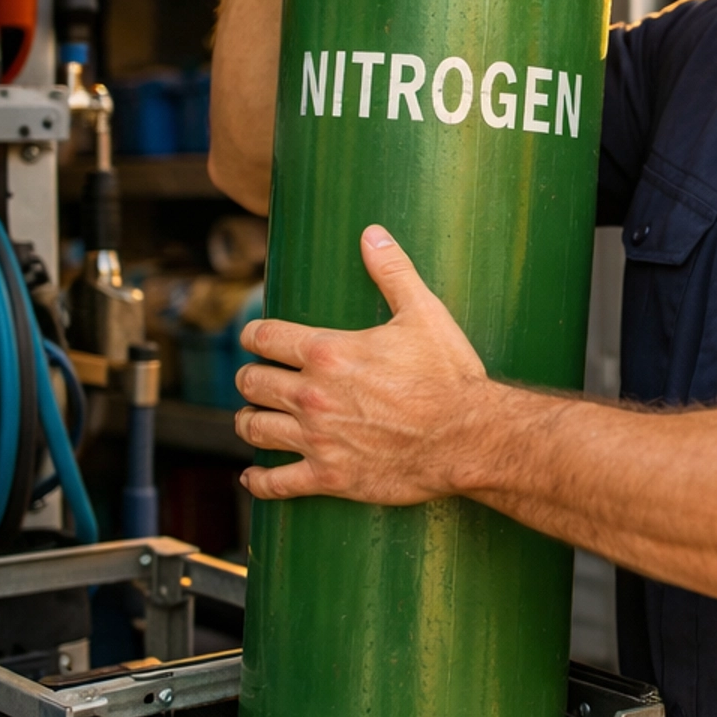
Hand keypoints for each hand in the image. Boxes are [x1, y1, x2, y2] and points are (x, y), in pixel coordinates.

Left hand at [234, 227, 493, 501]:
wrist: (468, 436)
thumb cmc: (448, 375)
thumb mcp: (424, 313)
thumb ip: (392, 271)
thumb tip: (372, 233)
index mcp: (328, 353)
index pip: (265, 338)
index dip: (253, 335)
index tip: (254, 337)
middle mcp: (312, 395)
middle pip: (252, 383)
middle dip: (250, 378)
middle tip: (256, 379)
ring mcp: (318, 439)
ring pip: (255, 429)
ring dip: (248, 421)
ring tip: (252, 418)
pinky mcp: (329, 477)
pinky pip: (277, 483)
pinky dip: (259, 481)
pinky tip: (253, 476)